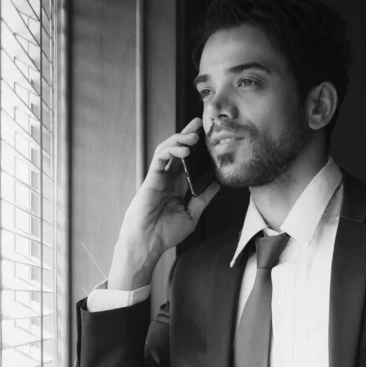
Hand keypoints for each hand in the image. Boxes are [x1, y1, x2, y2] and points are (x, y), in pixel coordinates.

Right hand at [108, 118, 219, 288]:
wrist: (148, 243)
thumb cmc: (165, 233)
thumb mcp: (192, 215)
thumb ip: (203, 199)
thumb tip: (217, 184)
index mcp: (178, 188)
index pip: (189, 163)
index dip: (198, 150)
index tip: (209, 140)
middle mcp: (168, 180)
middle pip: (179, 152)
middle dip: (188, 135)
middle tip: (200, 124)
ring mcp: (159, 177)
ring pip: (168, 150)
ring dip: (180, 140)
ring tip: (194, 136)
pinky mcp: (151, 178)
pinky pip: (160, 158)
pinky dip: (171, 150)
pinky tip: (184, 150)